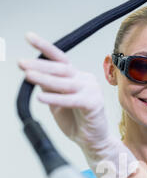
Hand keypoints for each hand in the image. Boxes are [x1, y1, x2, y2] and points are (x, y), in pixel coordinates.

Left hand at [18, 32, 137, 177]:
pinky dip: (55, 99)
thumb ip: (49, 87)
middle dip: (40, 64)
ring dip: (45, 79)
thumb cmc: (76, 121)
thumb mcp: (57, 101)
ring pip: (65, 83)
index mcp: (77, 76)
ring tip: (28, 76)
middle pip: (61, 68)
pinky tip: (41, 97)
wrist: (92, 140)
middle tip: (21, 62)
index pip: (60, 58)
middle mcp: (85, 80)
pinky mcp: (94, 104)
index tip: (29, 37)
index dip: (44, 47)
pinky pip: (71, 99)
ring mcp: (91, 90)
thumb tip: (33, 72)